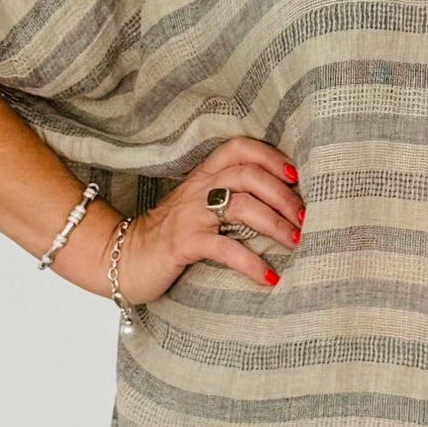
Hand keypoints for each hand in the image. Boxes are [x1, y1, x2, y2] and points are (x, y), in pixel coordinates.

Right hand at [113, 135, 304, 303]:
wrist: (122, 257)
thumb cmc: (170, 235)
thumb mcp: (198, 208)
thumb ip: (228, 197)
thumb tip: (280, 204)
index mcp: (203, 176)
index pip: (239, 148)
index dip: (269, 156)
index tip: (295, 175)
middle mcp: (197, 189)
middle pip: (248, 175)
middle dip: (283, 195)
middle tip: (304, 218)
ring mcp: (189, 216)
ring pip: (241, 206)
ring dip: (275, 225)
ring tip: (296, 242)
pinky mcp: (183, 244)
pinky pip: (225, 249)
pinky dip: (252, 264)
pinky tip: (269, 278)